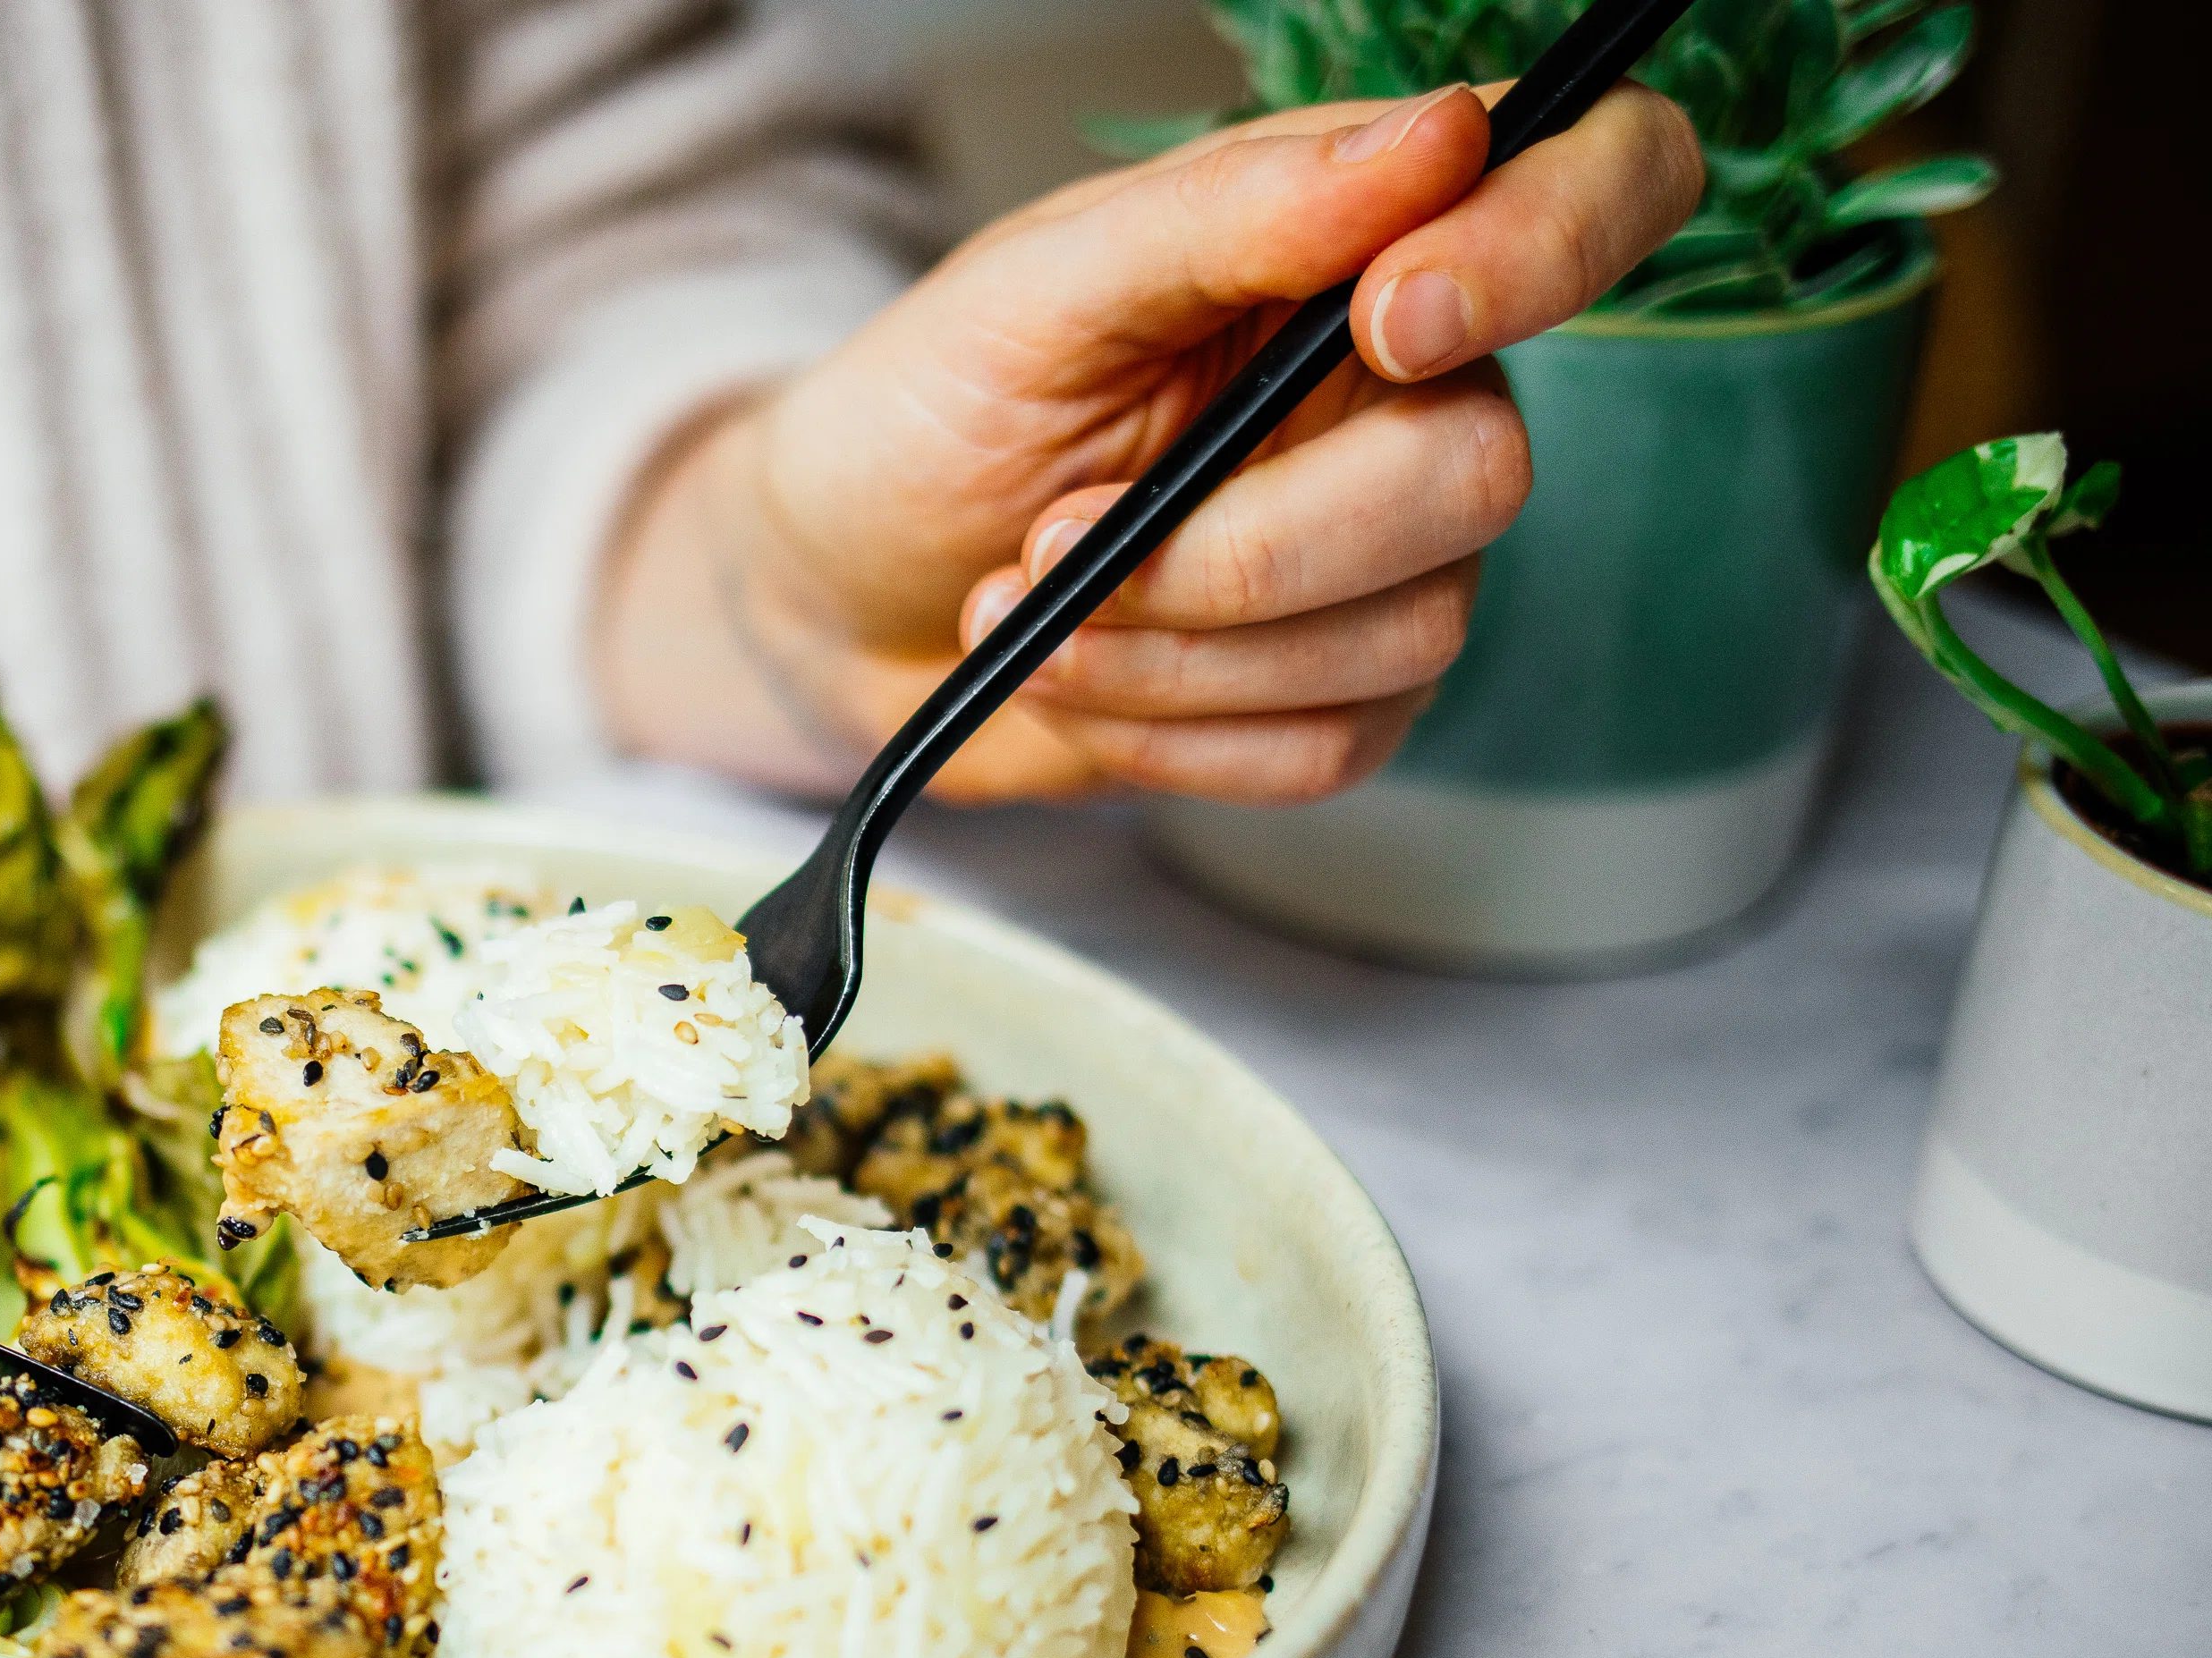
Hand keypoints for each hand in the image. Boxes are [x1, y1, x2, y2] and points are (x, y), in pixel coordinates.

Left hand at [595, 82, 1703, 802]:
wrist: (830, 593)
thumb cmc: (925, 414)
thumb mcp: (1038, 288)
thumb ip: (1235, 212)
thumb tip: (1441, 135)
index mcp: (1366, 244)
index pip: (1603, 181)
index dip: (1549, 244)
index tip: (1392, 317)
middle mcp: (1413, 396)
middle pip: (1483, 474)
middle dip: (1247, 541)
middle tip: (1059, 535)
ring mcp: (1390, 560)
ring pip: (1403, 633)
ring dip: (1175, 647)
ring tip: (1028, 608)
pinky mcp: (1335, 700)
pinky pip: (1330, 747)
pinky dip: (1173, 731)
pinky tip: (1073, 678)